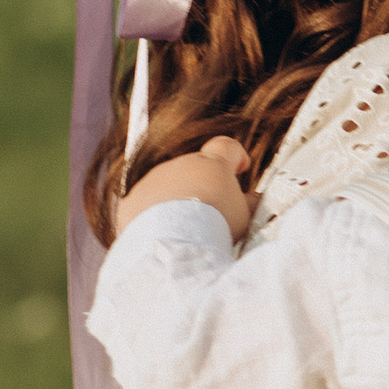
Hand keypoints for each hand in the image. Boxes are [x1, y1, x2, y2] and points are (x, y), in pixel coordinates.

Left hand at [117, 137, 252, 243]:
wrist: (174, 241)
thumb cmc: (214, 226)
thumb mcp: (244, 214)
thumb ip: (249, 202)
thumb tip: (256, 200)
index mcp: (212, 163)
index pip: (226, 147)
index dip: (235, 156)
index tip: (239, 168)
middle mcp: (180, 164)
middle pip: (195, 170)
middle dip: (203, 187)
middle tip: (212, 214)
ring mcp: (154, 180)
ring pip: (168, 187)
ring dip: (177, 202)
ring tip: (186, 231)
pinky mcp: (133, 200)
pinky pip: (145, 205)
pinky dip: (153, 217)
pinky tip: (164, 236)